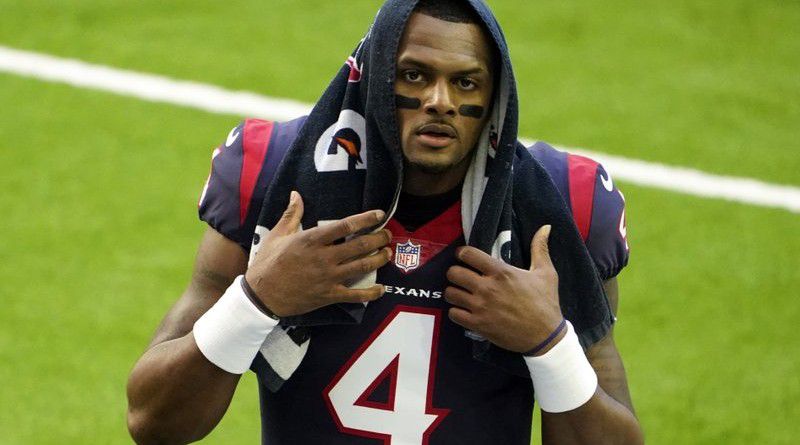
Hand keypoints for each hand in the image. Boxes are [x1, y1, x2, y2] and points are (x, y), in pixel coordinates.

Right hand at [244, 191, 391, 317]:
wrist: (261, 296)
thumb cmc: (267, 263)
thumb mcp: (276, 235)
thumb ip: (291, 214)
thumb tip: (296, 194)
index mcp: (311, 240)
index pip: (345, 226)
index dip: (365, 219)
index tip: (379, 215)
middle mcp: (324, 257)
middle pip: (360, 245)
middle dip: (379, 239)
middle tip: (387, 235)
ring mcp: (328, 278)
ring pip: (362, 267)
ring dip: (379, 259)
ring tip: (387, 254)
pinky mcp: (329, 295)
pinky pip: (356, 295)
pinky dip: (371, 293)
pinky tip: (381, 289)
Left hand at [444, 225, 563, 352]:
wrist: (545, 336)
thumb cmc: (545, 302)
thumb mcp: (546, 273)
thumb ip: (540, 248)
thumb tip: (545, 227)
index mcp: (501, 272)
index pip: (468, 254)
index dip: (462, 253)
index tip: (464, 257)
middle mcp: (487, 288)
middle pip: (453, 273)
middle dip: (455, 273)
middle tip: (462, 277)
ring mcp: (481, 307)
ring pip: (450, 293)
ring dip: (454, 292)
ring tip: (462, 293)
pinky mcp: (478, 325)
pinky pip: (453, 314)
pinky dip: (456, 311)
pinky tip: (464, 310)